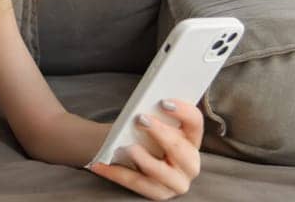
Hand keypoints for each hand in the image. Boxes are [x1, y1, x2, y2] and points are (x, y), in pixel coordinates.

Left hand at [88, 99, 203, 199]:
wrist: (127, 159)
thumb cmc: (141, 136)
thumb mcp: (151, 125)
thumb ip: (153, 115)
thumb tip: (142, 105)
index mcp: (191, 140)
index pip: (195, 123)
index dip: (183, 111)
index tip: (163, 102)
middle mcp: (189, 163)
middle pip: (181, 149)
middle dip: (161, 133)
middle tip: (141, 119)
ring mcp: (177, 182)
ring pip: (162, 172)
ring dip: (144, 159)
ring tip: (128, 148)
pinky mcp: (159, 194)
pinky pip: (137, 184)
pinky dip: (117, 174)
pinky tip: (100, 165)